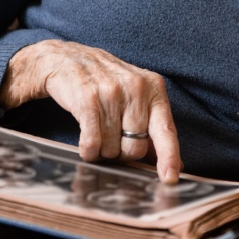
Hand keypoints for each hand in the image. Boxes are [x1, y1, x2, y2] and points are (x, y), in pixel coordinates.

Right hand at [0, 40, 182, 182]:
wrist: (66, 60)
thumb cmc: (106, 85)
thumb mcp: (135, 98)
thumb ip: (154, 129)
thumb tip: (172, 166)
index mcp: (154, 88)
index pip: (166, 129)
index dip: (169, 157)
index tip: (170, 178)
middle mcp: (136, 87)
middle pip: (136, 148)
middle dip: (123, 152)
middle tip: (113, 137)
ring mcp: (111, 92)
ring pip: (112, 149)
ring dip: (103, 150)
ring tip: (98, 130)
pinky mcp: (87, 100)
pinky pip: (92, 143)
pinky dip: (88, 150)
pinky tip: (86, 141)